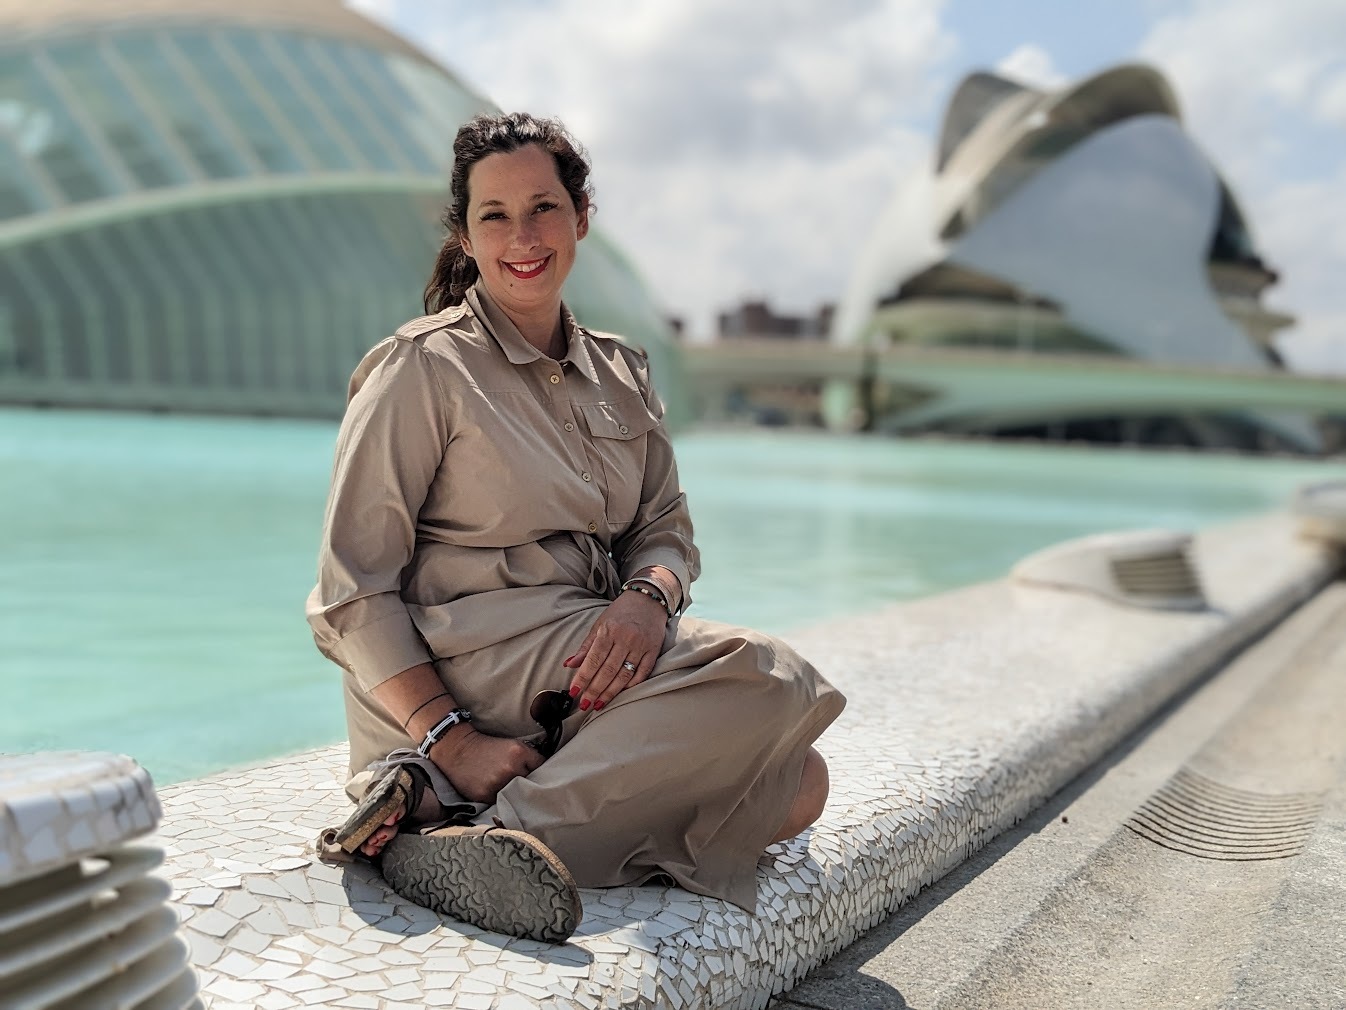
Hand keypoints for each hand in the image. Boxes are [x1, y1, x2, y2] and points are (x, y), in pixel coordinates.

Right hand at [431, 725, 542, 803]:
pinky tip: (495, 792)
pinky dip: (501, 800)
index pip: (542, 766)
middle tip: (521, 780)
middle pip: (531, 783)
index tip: (537, 772)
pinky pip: (501, 803)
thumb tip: (545, 771)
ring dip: (515, 793)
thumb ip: (529, 757)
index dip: (539, 769)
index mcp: (519, 753)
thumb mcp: (511, 744)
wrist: (458, 750)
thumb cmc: (486, 747)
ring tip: (506, 786)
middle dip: (528, 782)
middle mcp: (510, 769)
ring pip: (516, 795)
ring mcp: (498, 784)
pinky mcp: (485, 795)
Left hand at [565, 590, 665, 711]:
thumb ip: (586, 647)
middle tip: (585, 704)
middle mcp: (626, 638)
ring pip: (624, 675)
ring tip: (599, 704)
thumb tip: (569, 665)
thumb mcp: (599, 625)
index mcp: (609, 630)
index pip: (593, 660)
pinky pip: (642, 673)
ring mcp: (641, 646)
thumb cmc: (620, 613)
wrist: (648, 599)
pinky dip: (631, 685)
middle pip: (608, 671)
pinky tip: (620, 693)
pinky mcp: (653, 651)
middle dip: (594, 690)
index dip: (583, 678)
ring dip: (610, 692)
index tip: (574, 692)